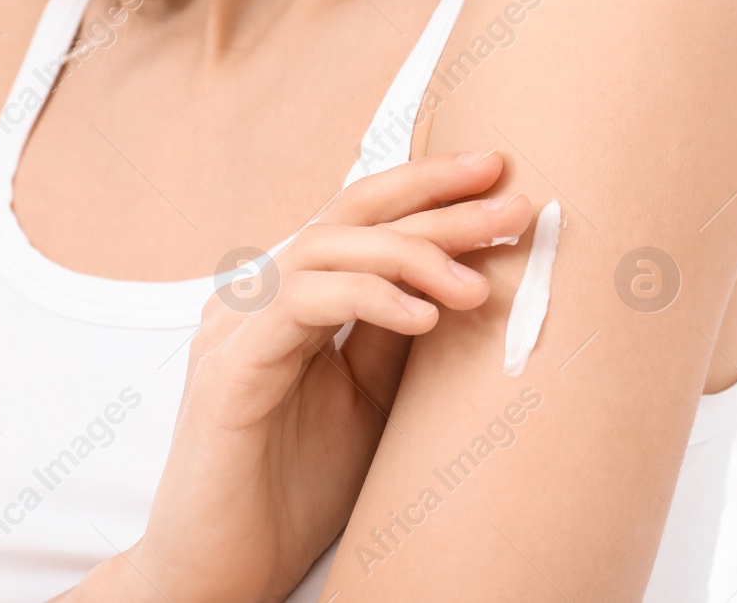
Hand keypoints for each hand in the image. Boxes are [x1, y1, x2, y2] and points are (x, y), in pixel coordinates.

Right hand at [102, 150, 531, 602]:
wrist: (227, 571)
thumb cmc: (296, 487)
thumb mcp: (371, 397)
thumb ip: (396, 333)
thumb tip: (466, 274)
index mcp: (292, 295)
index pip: (362, 217)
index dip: (429, 189)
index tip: (501, 174)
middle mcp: (258, 297)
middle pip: (349, 215)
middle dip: (434, 200)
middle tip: (510, 197)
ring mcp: (235, 328)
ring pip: (325, 248)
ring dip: (411, 254)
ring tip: (477, 285)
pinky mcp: (227, 372)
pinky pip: (300, 306)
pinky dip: (366, 299)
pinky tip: (423, 319)